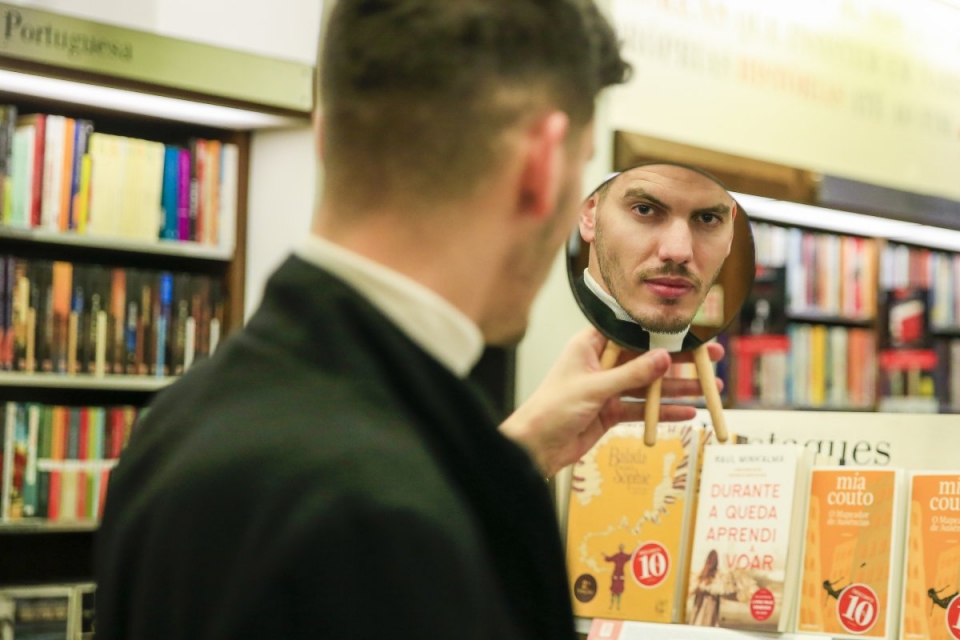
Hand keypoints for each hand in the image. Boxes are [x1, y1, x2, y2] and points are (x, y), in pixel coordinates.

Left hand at [499, 327, 723, 476]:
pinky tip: (689, 413)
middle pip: (647, 357)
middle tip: (712, 356)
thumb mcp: (595, 388)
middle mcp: (601, 363)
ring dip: (678, 388)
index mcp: (590, 345)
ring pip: (649, 385)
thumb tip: (665, 358)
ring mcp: (608, 388)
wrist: (535, 447)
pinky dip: (664, 412)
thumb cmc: (552, 409)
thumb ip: (631, 375)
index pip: (632, 331)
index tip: (690, 328)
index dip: (661, 330)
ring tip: (710, 388)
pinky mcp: (611, 412)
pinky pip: (643, 409)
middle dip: (679, 360)